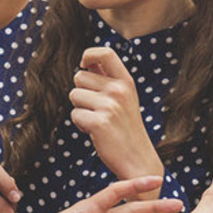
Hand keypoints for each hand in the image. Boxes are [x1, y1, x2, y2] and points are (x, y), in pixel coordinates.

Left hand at [69, 47, 162, 182]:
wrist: (138, 159)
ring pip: (74, 95)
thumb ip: (108, 80)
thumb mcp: (124, 99)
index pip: (105, 53)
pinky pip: (75, 115)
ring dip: (80, 109)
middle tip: (97, 109)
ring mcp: (110, 106)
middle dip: (82, 92)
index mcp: (126, 82)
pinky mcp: (99, 123)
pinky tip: (96, 132)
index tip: (84, 65)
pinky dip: (81, 124)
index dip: (89, 55)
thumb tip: (86, 62)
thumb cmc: (126, 128)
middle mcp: (119, 91)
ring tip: (98, 120)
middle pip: (79, 77)